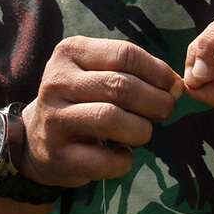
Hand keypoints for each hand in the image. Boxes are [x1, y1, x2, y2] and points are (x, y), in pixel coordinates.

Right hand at [20, 36, 182, 188]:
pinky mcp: (57, 155)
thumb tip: (177, 85)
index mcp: (70, 52)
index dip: (158, 72)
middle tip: (165, 111)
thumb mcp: (98, 73)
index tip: (172, 87)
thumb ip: (134, 73)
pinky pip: (103, 160)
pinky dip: (123, 161)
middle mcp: (56, 81)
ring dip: (142, 130)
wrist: (37, 138)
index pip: (125, 54)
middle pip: (121, 86)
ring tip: (143, 132)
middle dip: (156, 101)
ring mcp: (54, 119)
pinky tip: (122, 155)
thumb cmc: (82, 100)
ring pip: (112, 119)